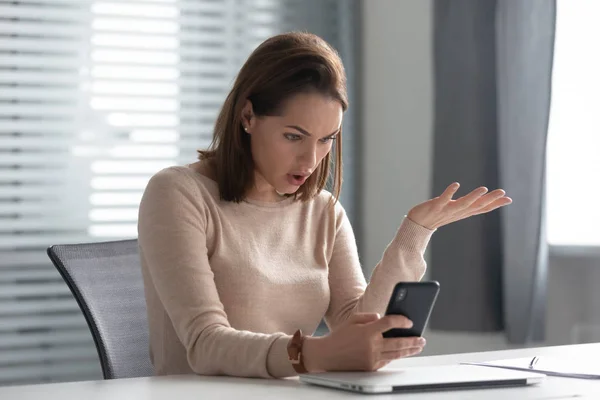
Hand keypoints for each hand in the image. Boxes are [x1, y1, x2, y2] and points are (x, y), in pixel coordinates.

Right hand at [302, 313, 425, 372]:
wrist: (327, 355)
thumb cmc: (340, 336)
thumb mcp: (353, 320)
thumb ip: (369, 317)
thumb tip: (384, 318)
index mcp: (367, 331)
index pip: (389, 323)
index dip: (401, 321)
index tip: (409, 321)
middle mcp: (371, 346)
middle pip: (398, 342)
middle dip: (412, 340)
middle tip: (422, 338)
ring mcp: (372, 358)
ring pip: (396, 354)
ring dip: (409, 350)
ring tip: (418, 346)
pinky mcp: (371, 367)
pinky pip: (388, 361)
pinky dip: (396, 356)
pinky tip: (403, 352)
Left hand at [407, 182, 511, 229]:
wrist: (418, 224)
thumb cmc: (438, 215)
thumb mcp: (456, 211)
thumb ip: (469, 205)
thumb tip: (483, 199)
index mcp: (463, 213)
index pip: (482, 208)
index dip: (495, 204)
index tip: (508, 199)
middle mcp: (457, 212)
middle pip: (476, 206)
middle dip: (490, 200)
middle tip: (502, 192)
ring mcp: (446, 210)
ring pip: (462, 204)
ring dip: (473, 197)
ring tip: (484, 189)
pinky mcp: (435, 207)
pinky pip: (443, 200)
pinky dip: (449, 193)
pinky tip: (456, 184)